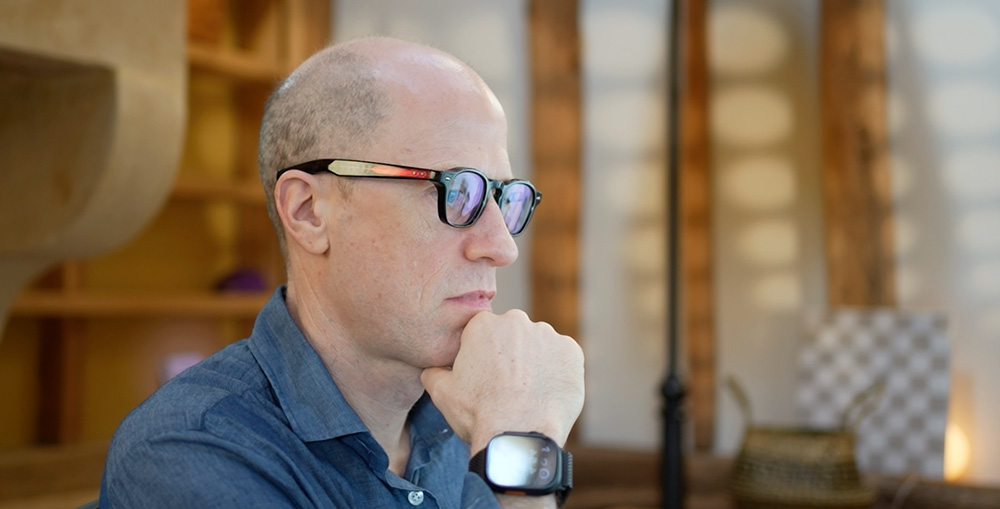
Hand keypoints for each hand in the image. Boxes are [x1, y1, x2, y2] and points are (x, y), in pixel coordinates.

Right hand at [421, 310, 584, 451]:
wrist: (518, 437)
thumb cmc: (478, 415)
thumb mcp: (442, 393)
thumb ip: (434, 372)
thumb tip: (433, 369)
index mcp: (483, 324)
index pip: (484, 332)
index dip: (485, 355)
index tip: (487, 375)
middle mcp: (516, 321)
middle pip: (514, 335)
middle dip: (512, 355)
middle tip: (508, 386)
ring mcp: (547, 335)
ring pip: (540, 346)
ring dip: (536, 363)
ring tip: (529, 393)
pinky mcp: (572, 352)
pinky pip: (564, 358)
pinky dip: (557, 372)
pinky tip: (547, 393)